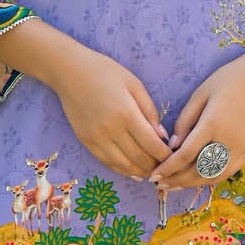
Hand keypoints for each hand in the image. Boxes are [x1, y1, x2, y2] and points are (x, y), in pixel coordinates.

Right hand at [48, 44, 168, 182]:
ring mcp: (96, 138)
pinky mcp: (86, 141)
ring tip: (152, 172)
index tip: (174, 158)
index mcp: (127, 113)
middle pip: (139, 159)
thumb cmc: (105, 72)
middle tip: (166, 168)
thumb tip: (162, 137)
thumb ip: (150, 111)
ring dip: (140, 172)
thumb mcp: (134, 84)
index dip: (166, 156)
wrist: (69, 72)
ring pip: (123, 165)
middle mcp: (111, 130)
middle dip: (155, 167)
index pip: (152, 145)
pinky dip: (122, 170)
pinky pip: (107, 162)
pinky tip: (133, 172)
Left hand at [147, 54, 244, 190]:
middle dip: (177, 180)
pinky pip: (228, 171)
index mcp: (213, 123)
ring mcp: (242, 147)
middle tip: (160, 184)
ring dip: (193, 183)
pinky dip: (211, 177)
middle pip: (199, 171)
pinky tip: (198, 178)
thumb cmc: (227, 80)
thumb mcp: (200, 95)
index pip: (185, 154)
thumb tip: (173, 147)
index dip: (168, 168)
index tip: (154, 175)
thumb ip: (184, 122)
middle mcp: (228, 140)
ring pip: (214, 176)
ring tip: (176, 185)